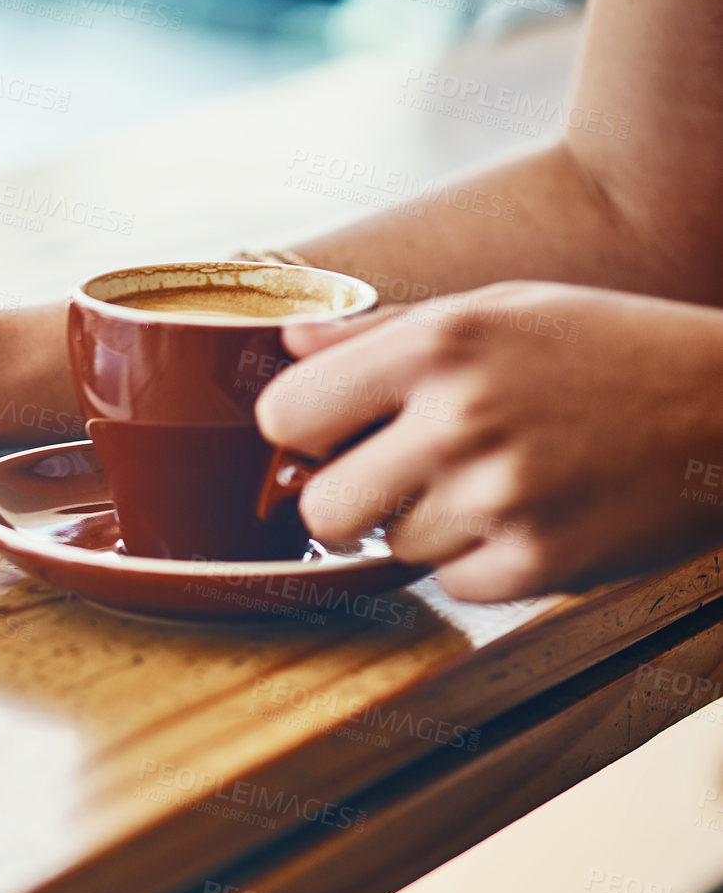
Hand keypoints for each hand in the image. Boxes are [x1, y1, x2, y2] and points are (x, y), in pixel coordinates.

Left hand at [256, 282, 722, 601]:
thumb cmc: (608, 350)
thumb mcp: (500, 309)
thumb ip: (381, 330)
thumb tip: (288, 335)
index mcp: (437, 344)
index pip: (284, 415)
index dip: (305, 430)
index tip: (335, 432)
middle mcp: (459, 418)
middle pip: (320, 509)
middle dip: (351, 501)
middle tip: (403, 477)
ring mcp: (500, 496)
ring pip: (394, 549)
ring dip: (433, 527)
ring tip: (503, 480)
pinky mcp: (540, 561)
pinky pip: (456, 584)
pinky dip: (486, 563)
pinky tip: (537, 515)